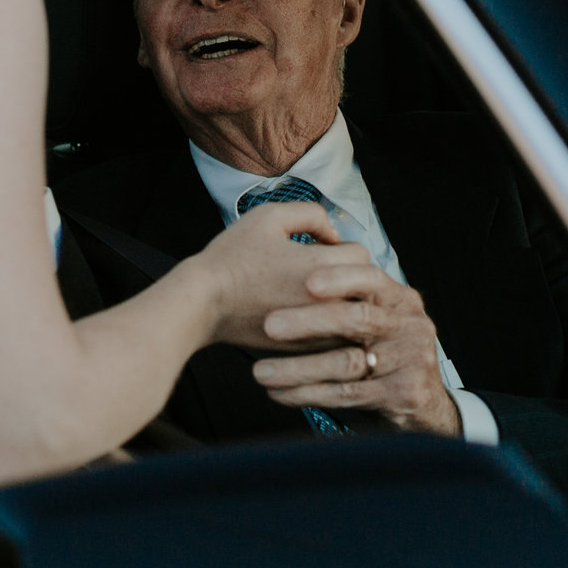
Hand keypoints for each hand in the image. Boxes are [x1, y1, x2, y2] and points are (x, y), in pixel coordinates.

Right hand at [192, 201, 379, 350]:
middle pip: (363, 289)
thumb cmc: (233, 257)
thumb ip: (311, 215)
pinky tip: (307, 316)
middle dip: (347, 278)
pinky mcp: (307, 351)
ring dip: (342, 305)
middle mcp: (328, 302)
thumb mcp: (269, 216)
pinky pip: (335, 340)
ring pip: (352, 318)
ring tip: (316, 296)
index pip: (361, 255)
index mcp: (322, 266)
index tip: (320, 249)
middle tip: (320, 274)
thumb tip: (333, 234)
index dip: (342, 247)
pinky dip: (329, 328)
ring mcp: (318, 331)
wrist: (204, 303)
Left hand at [250, 267, 462, 436]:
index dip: (340, 278)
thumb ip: (353, 299)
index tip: (306, 281)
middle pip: (359, 319)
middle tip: (269, 325)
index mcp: (402, 300)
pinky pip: (346, 394)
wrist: (424, 400)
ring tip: (260, 371)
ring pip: (346, 363)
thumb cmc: (386, 352)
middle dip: (309, 322)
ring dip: (298, 368)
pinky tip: (279, 393)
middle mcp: (411, 326)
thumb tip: (298, 274)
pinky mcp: (402, 395)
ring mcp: (411, 361)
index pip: (372, 279)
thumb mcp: (381, 318)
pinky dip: (308, 394)